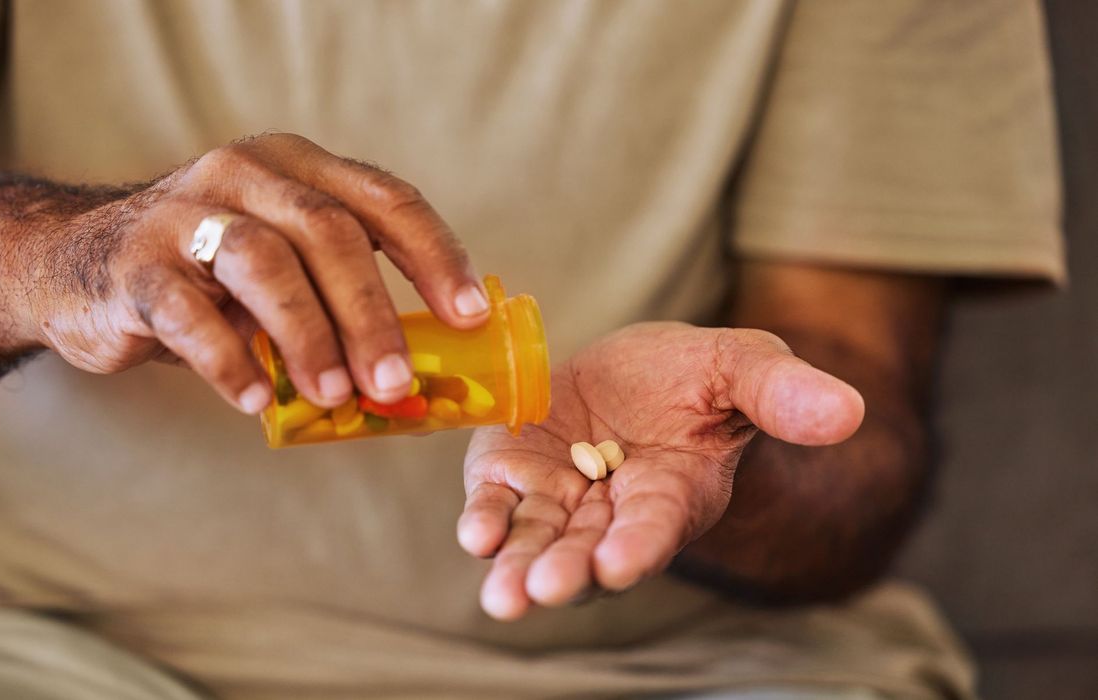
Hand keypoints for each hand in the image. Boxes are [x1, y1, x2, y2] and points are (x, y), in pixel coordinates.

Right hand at [12, 133, 488, 411]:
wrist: (76, 266)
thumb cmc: (207, 277)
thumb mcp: (281, 269)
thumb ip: (337, 301)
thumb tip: (415, 381)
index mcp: (298, 169)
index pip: (385, 200)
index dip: (434, 256)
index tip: (468, 315)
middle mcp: (246, 174)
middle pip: (329, 233)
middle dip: (372, 313)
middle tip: (396, 381)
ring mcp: (185, 212)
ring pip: (264, 262)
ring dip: (308, 336)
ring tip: (333, 395)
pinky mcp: (136, 263)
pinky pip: (189, 312)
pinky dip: (228, 360)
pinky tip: (252, 401)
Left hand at [458, 322, 864, 619]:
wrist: (636, 370)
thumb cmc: (699, 376)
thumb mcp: (744, 367)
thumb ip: (783, 394)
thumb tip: (848, 411)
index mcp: (674, 493)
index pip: (656, 527)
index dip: (639, 545)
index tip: (619, 562)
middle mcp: (614, 511)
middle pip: (588, 551)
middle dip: (567, 571)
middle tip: (543, 590)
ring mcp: (561, 496)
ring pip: (538, 540)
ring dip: (519, 566)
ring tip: (504, 595)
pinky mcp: (515, 471)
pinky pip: (499, 503)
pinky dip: (486, 519)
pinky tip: (477, 533)